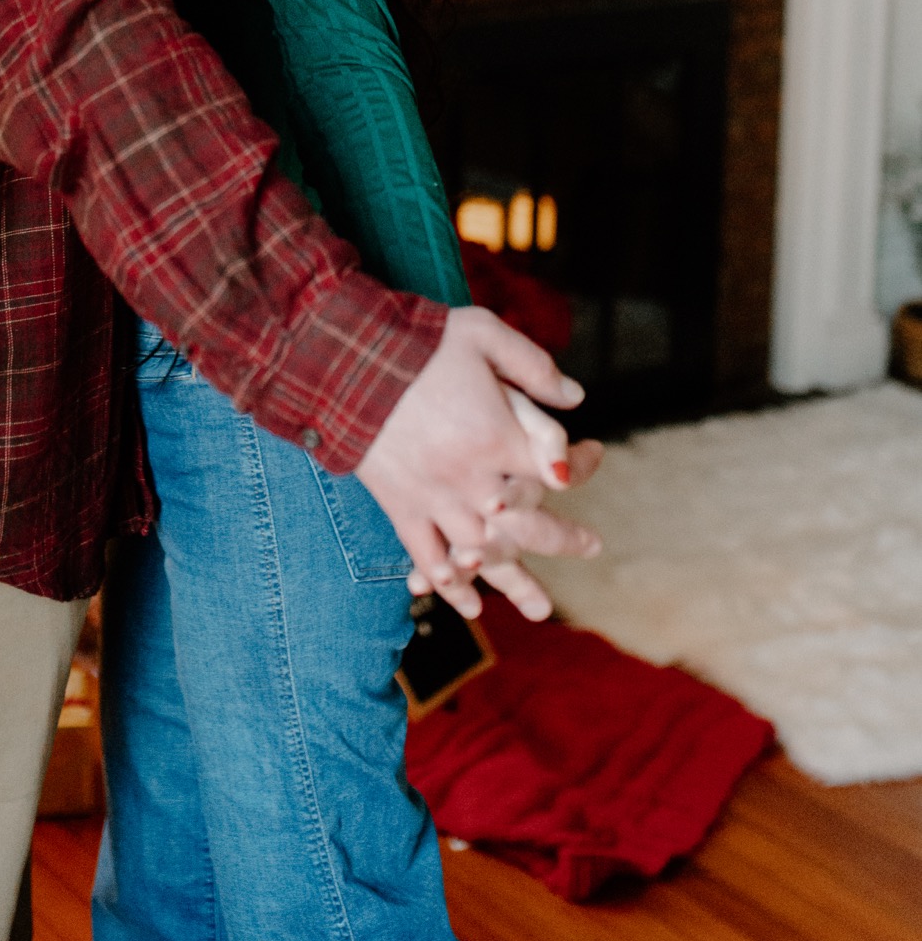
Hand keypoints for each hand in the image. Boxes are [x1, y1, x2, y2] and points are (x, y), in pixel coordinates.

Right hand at [354, 307, 587, 610]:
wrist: (345, 356)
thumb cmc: (418, 342)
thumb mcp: (483, 334)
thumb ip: (533, 366)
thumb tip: (576, 397)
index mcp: (496, 436)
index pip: (556, 468)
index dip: (580, 465)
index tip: (594, 453)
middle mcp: (471, 479)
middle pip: (528, 526)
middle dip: (563, 538)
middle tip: (590, 545)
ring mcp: (434, 498)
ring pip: (482, 554)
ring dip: (513, 582)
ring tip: (539, 607)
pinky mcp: (400, 506)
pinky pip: (427, 556)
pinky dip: (449, 584)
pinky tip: (469, 603)